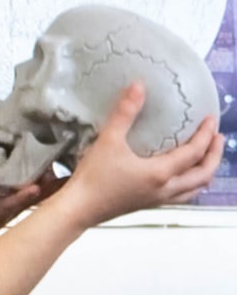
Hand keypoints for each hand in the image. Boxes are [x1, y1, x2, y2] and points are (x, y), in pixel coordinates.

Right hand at [61, 82, 223, 227]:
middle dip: (214, 156)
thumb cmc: (94, 177)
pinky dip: (189, 184)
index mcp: (160, 173)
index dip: (205, 135)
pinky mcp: (147, 204)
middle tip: (217, 138)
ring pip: (193, 189)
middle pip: (202, 175)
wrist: (78, 209)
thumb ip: (125, 112)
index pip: (193, 153)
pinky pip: (180, 196)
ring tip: (205, 157)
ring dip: (204, 172)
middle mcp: (164, 189)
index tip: (211, 119)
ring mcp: (157, 200)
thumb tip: (139, 86)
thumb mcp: (109, 141)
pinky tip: (179, 175)